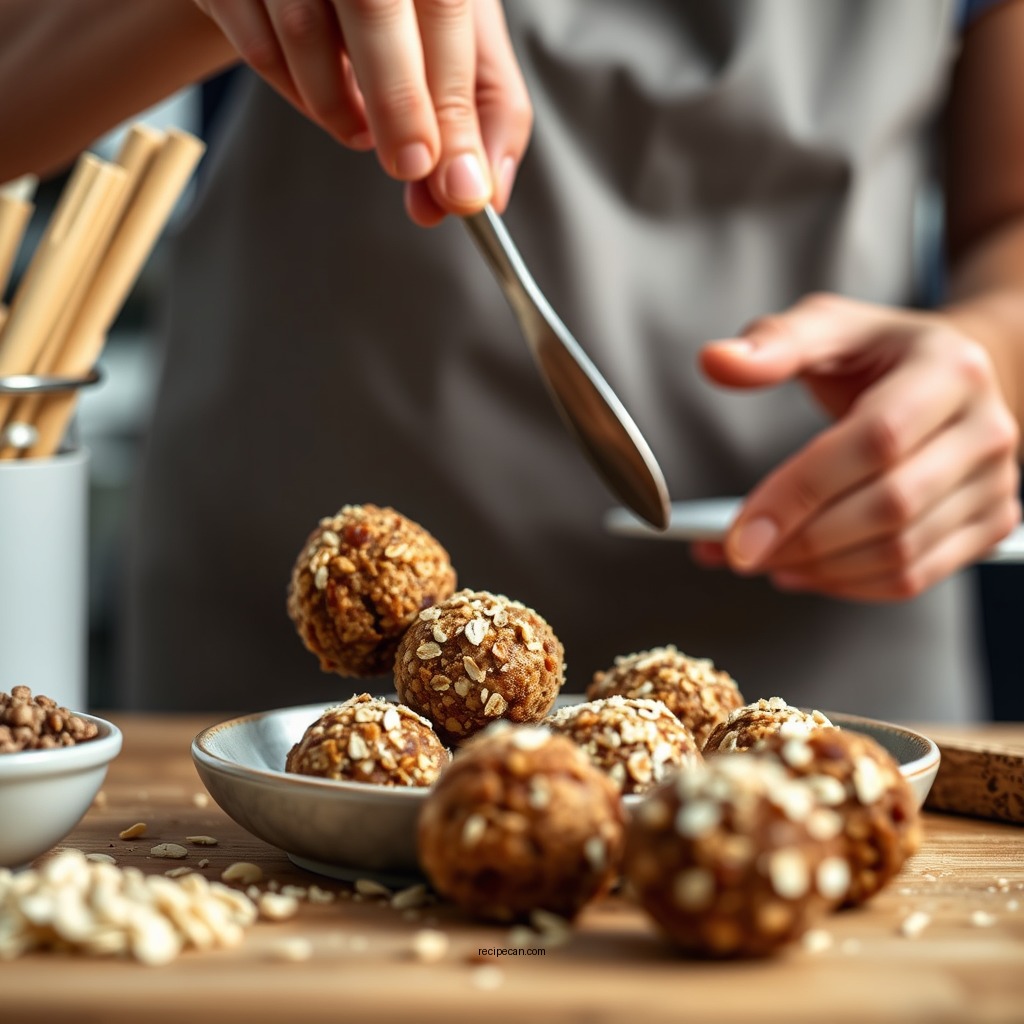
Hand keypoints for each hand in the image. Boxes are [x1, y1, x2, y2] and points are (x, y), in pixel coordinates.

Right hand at [192, 0, 531, 223]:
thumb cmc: (397, 0)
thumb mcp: (454, 31)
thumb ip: (477, 105)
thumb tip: (475, 192)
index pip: (445, 6)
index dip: (450, 97)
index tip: (456, 177)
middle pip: (372, 3)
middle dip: (398, 104)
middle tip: (411, 167)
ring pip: (303, 31)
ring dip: (340, 107)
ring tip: (365, 133)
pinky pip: (258, 49)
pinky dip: (296, 93)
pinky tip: (322, 100)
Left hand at [693, 293, 1020, 600]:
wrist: (952, 375)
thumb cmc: (881, 353)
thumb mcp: (828, 326)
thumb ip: (772, 344)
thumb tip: (717, 361)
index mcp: (948, 370)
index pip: (873, 442)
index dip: (801, 493)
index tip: (740, 532)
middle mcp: (986, 428)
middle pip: (890, 507)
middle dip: (803, 541)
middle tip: (742, 551)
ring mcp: (996, 482)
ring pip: (901, 553)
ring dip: (820, 570)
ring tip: (767, 559)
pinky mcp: (991, 523)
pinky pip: (917, 576)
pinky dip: (850, 585)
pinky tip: (806, 571)